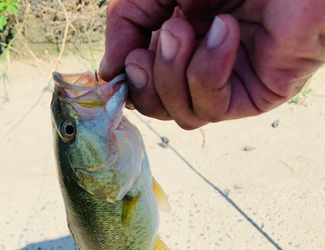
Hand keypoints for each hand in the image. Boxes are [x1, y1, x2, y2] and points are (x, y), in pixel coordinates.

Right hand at [99, 0, 324, 128]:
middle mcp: (200, 70)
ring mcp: (227, 87)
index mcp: (179, 44)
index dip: (127, 81)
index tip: (116, 66)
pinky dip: (209, 69)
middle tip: (155, 42)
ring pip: (181, 116)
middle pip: (157, 108)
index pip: (142, 84)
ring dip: (173, 74)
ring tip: (187, 28)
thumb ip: (127, 20)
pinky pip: (212, 107)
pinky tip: (224, 32)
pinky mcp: (253, 98)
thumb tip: (108, 72)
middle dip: (147, 80)